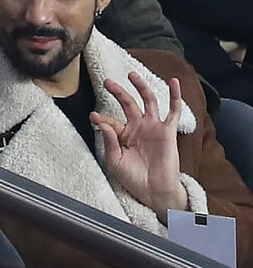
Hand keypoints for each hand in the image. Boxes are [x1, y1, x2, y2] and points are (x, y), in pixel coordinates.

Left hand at [90, 72, 187, 222]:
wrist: (154, 192)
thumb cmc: (133, 178)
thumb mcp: (115, 161)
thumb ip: (109, 141)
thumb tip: (101, 122)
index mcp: (123, 134)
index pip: (110, 121)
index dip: (102, 119)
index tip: (93, 116)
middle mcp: (138, 127)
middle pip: (128, 103)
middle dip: (117, 91)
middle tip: (108, 82)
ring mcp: (153, 127)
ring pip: (148, 101)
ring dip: (141, 86)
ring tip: (132, 74)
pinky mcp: (168, 131)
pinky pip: (173, 111)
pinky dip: (175, 96)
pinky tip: (174, 82)